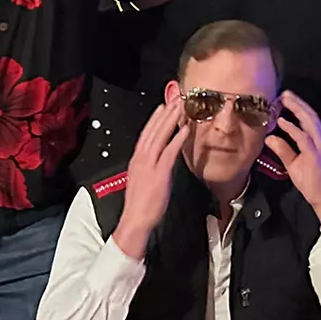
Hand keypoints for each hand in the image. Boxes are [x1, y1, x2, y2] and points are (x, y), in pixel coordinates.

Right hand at [114, 98, 188, 257]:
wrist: (135, 219)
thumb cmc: (140, 204)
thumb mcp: (142, 180)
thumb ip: (148, 168)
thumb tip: (157, 161)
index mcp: (137, 160)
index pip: (146, 135)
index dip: (155, 120)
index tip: (162, 108)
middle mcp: (141, 159)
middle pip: (153, 131)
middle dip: (164, 114)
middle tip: (174, 100)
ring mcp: (150, 165)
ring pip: (160, 137)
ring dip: (170, 121)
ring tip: (180, 108)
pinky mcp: (159, 173)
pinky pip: (169, 152)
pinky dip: (177, 139)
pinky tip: (184, 130)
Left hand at [266, 91, 320, 227]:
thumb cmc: (311, 181)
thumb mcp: (293, 164)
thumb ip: (283, 150)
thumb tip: (269, 137)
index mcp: (318, 140)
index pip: (309, 119)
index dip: (298, 107)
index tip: (285, 98)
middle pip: (310, 115)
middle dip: (297, 103)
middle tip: (284, 93)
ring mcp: (320, 146)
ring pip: (309, 122)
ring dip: (297, 109)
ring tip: (284, 100)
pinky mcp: (315, 155)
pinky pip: (303, 138)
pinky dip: (293, 129)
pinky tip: (283, 122)